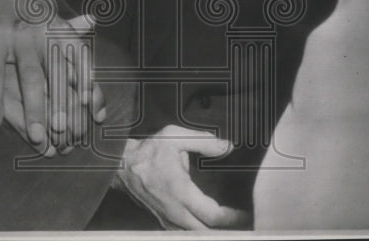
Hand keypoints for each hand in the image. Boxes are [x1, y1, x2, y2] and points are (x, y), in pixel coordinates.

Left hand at [0, 0, 103, 147]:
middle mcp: (25, 33)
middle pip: (31, 74)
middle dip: (36, 106)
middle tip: (40, 136)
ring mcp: (48, 31)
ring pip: (59, 68)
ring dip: (66, 98)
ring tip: (69, 126)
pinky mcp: (65, 32)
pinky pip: (80, 56)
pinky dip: (87, 80)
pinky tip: (91, 105)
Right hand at [115, 125, 250, 229]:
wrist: (122, 165)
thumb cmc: (148, 151)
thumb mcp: (174, 136)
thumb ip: (203, 141)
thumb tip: (227, 146)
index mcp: (181, 191)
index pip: (213, 215)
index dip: (233, 218)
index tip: (246, 213)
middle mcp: (175, 210)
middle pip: (207, 233)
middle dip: (227, 230)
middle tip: (244, 222)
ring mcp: (168, 219)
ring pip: (194, 237)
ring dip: (212, 234)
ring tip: (230, 226)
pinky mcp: (163, 221)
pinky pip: (183, 236)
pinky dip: (198, 234)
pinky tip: (209, 228)